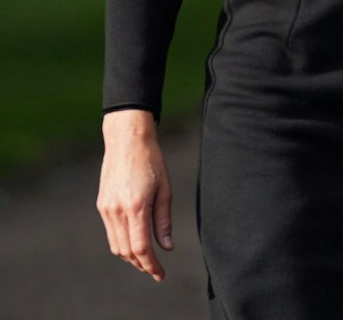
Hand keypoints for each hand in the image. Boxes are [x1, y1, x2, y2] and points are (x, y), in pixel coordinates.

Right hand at [98, 109, 171, 280]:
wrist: (126, 141)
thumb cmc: (152, 162)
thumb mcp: (166, 190)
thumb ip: (163, 221)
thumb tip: (167, 247)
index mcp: (136, 207)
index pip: (142, 248)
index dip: (151, 265)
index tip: (161, 274)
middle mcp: (117, 211)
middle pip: (127, 251)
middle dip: (142, 265)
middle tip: (156, 271)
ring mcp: (106, 209)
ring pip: (116, 245)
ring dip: (131, 257)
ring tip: (147, 262)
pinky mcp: (102, 205)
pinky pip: (111, 233)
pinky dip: (123, 243)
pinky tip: (135, 244)